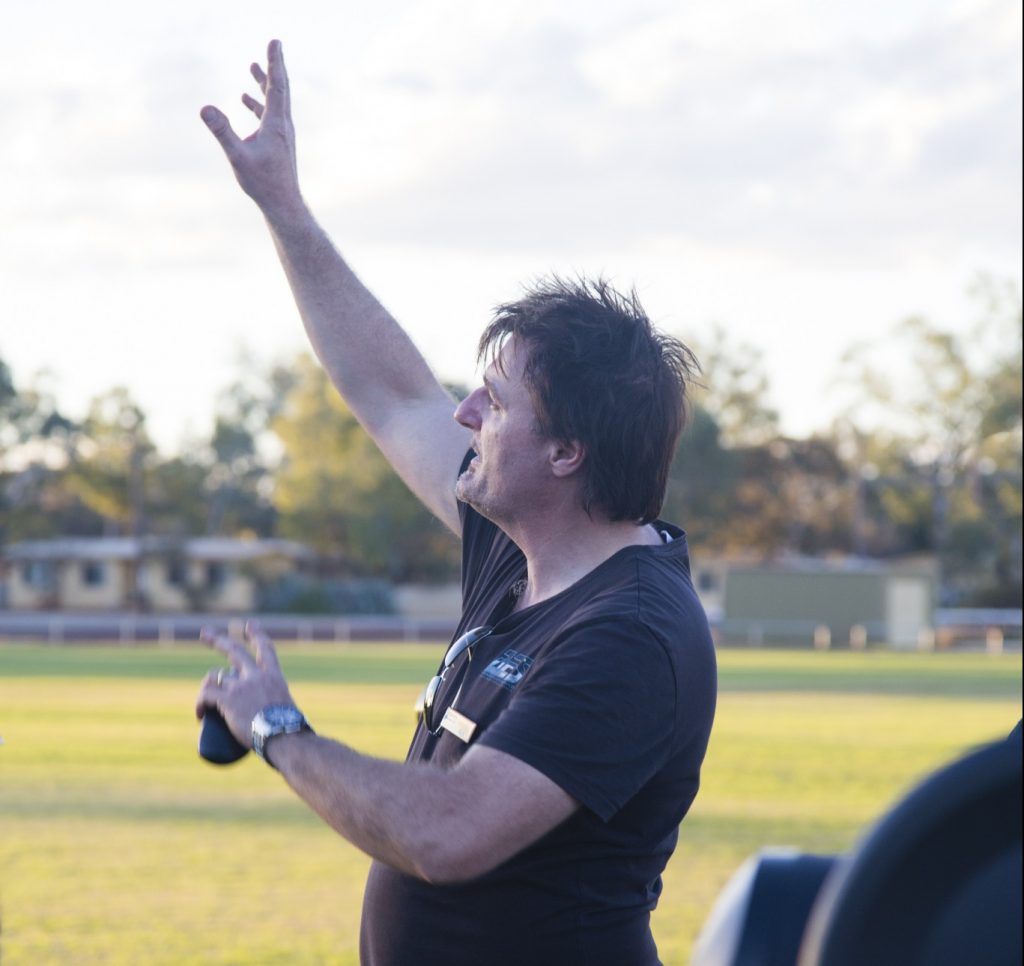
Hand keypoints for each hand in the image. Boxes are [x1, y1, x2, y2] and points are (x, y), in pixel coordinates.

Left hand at [195, 620, 294, 748]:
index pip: (265, 648)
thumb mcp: (285, 709)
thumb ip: (276, 709)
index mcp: (274, 676)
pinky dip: (200, 704)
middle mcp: (256, 675)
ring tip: (206, 702)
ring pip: (215, 676)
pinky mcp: (227, 698)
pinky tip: (200, 715)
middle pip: (233, 650)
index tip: (249, 625)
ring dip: (208, 686)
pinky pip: (206, 695)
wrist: (283, 736)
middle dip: (217, 640)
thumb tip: (270, 721)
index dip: (257, 635)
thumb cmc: (288, 731)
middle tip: (204, 634)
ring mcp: (241, 685)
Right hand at [200, 39, 302, 219]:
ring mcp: (281, 134)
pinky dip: (258, 103)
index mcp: (276, 124)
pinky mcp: (277, 142)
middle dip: (273, 66)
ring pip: (274, 102)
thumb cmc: (263, 183)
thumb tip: (205, 108)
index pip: (277, 85)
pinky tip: (245, 99)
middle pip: (279, 88)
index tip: (275, 42)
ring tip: (253, 67)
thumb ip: (222, 131)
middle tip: (274, 45)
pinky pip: (268, 115)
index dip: (275, 62)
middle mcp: (282, 125)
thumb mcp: (238, 156)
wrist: (283, 203)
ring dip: (264, 83)